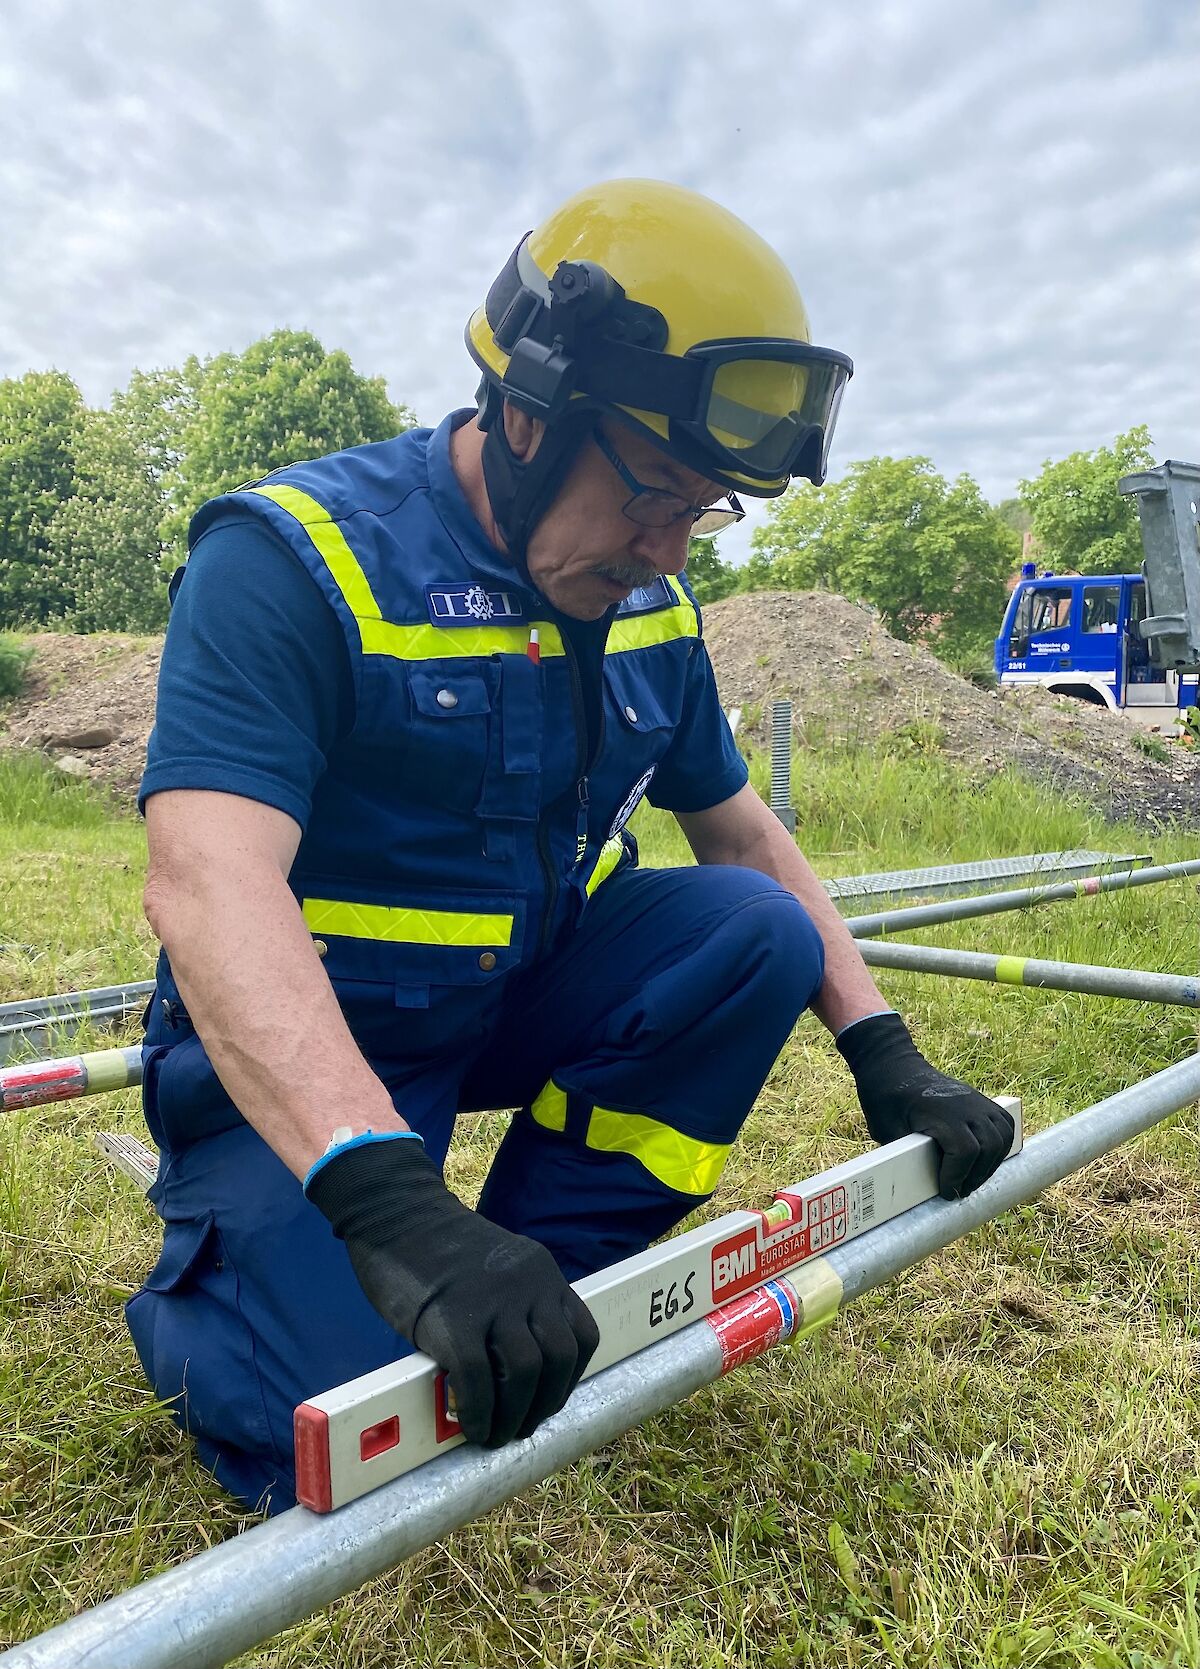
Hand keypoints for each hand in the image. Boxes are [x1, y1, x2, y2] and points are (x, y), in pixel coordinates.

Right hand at [306, 1136, 598, 1445]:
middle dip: (547, 1403)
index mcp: (542, 1272)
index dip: (571, 1376)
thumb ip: (511, 1306)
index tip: (551, 1397)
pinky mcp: (454, 1321)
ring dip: (515, 1416)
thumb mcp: (495, 1268)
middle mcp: (528, 1286)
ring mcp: (493, 1303)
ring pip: (526, 1373)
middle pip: (559, 1358)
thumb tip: (506, 1372)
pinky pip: (478, 1381)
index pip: (582, 1333)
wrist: (395, 1213)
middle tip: (524, 1426)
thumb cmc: (436, 1246)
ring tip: (496, 1434)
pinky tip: (470, 1426)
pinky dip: (479, 1413)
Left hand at [836, 1012, 1014, 1199]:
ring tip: (973, 1179)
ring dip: (991, 1163)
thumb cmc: (886, 1099)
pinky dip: (1001, 1144)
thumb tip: (913, 1189)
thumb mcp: (887, 1131)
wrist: (893, 1066)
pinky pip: (1004, 1124)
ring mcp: (976, 1100)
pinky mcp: (981, 1100)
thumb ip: (905, 1156)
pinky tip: (987, 1159)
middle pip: (988, 1147)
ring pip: (1001, 1137)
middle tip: (960, 1191)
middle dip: (976, 1176)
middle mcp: (965, 1105)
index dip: (958, 1176)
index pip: (964, 1151)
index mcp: (941, 1113)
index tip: (947, 1192)